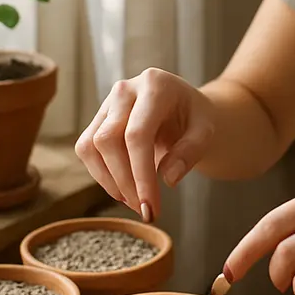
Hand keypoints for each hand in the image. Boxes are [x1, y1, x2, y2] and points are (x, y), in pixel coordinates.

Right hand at [75, 68, 215, 220]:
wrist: (185, 107)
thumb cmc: (195, 118)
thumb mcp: (207, 131)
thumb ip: (191, 151)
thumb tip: (168, 179)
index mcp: (154, 86)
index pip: (137, 134)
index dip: (140, 174)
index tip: (150, 206)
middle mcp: (125, 90)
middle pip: (108, 140)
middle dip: (124, 181)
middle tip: (145, 209)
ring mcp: (107, 103)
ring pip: (90, 147)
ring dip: (109, 181)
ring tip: (135, 201)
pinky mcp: (97, 120)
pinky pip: (87, 150)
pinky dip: (102, 175)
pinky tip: (124, 190)